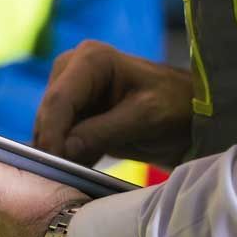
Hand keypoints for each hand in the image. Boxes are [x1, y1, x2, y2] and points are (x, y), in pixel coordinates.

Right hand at [34, 41, 194, 169]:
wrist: (188, 114)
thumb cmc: (176, 107)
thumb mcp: (145, 118)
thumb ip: (102, 132)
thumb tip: (62, 151)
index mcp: (91, 59)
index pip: (59, 100)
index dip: (51, 133)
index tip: (52, 165)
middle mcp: (72, 69)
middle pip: (48, 114)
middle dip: (53, 145)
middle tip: (65, 176)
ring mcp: (69, 90)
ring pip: (47, 128)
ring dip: (58, 152)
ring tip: (77, 174)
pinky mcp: (71, 112)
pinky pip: (56, 137)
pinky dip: (66, 155)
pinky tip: (83, 168)